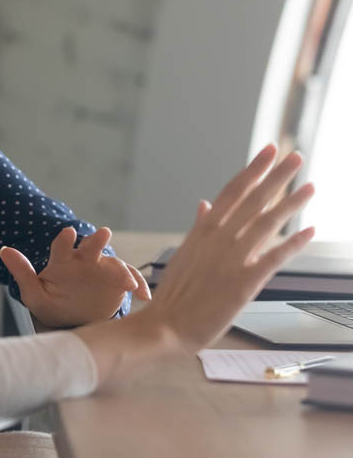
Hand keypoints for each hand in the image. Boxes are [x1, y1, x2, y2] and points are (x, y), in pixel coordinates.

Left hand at [0, 225, 151, 326]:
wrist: (74, 318)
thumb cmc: (52, 302)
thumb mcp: (35, 293)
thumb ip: (22, 272)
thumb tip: (4, 250)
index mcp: (63, 261)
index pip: (62, 246)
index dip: (65, 239)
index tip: (67, 233)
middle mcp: (85, 261)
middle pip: (92, 247)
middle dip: (97, 240)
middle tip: (104, 233)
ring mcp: (104, 271)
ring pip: (115, 265)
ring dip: (122, 271)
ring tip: (127, 282)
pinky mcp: (119, 284)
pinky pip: (132, 282)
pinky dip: (139, 286)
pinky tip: (144, 296)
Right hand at [141, 144, 314, 352]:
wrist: (167, 324)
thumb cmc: (176, 293)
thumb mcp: (185, 252)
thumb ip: (199, 226)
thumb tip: (205, 203)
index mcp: (204, 230)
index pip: (232, 191)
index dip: (252, 170)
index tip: (267, 151)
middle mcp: (219, 239)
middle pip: (252, 200)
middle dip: (276, 177)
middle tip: (295, 157)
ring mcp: (231, 259)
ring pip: (265, 224)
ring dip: (290, 204)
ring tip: (309, 186)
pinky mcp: (243, 283)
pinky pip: (273, 259)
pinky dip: (292, 244)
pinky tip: (309, 232)